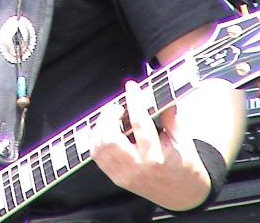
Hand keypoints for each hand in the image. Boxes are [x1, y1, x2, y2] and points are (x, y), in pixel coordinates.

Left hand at [90, 80, 210, 210]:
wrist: (184, 196)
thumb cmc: (185, 168)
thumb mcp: (183, 140)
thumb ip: (170, 116)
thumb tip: (160, 93)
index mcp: (156, 159)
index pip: (140, 124)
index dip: (134, 101)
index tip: (132, 87)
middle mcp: (137, 169)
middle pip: (110, 139)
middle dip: (109, 116)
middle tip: (118, 106)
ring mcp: (124, 176)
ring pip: (99, 147)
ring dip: (101, 126)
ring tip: (112, 116)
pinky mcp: (117, 178)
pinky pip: (97, 156)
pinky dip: (97, 139)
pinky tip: (106, 129)